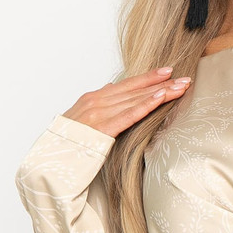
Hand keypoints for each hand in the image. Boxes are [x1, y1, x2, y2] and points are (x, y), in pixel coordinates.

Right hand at [63, 66, 191, 137]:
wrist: (49, 160)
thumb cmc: (66, 143)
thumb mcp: (80, 117)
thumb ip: (98, 103)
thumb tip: (111, 87)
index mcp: (92, 98)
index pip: (126, 85)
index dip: (147, 78)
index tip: (167, 72)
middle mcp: (96, 102)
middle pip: (135, 89)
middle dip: (161, 83)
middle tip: (184, 77)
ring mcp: (99, 114)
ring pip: (136, 99)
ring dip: (161, 91)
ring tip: (180, 86)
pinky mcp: (103, 129)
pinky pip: (130, 115)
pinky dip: (146, 104)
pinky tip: (161, 97)